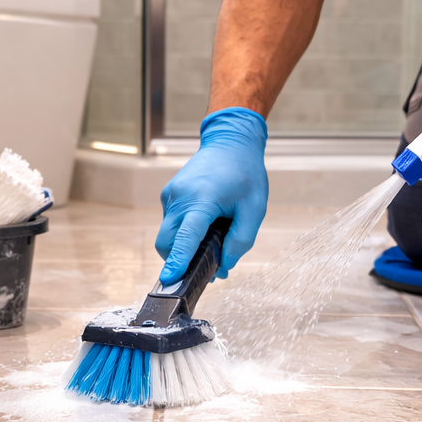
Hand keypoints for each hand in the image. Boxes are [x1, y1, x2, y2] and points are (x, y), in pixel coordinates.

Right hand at [156, 107, 268, 281]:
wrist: (230, 141)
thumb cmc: (245, 173)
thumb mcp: (254, 209)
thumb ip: (241, 241)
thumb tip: (224, 265)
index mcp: (202, 199)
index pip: (186, 236)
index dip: (178, 260)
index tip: (169, 279)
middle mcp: (179, 197)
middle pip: (167, 242)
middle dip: (179, 260)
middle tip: (207, 268)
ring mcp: (170, 195)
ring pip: (168, 234)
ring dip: (184, 246)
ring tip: (213, 239)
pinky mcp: (168, 194)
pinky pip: (171, 222)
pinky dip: (184, 231)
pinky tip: (206, 224)